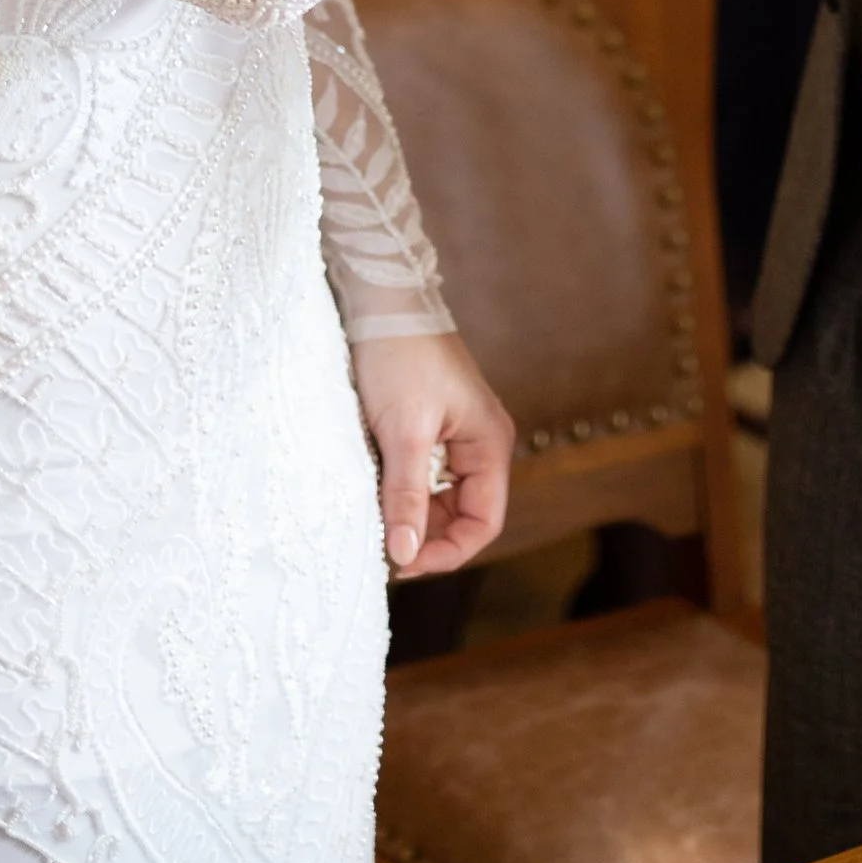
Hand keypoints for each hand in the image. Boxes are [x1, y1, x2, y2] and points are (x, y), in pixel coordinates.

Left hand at [352, 330, 512, 578]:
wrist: (382, 298)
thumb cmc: (399, 355)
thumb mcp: (402, 432)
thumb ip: (406, 496)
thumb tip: (405, 556)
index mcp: (489, 445)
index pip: (483, 522)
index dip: (447, 552)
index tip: (403, 564)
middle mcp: (479, 444)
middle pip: (462, 514)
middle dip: (425, 536)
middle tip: (380, 548)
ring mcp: (455, 435)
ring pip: (439, 498)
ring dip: (409, 514)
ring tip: (372, 521)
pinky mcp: (429, 426)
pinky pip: (422, 475)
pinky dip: (399, 490)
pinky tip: (372, 492)